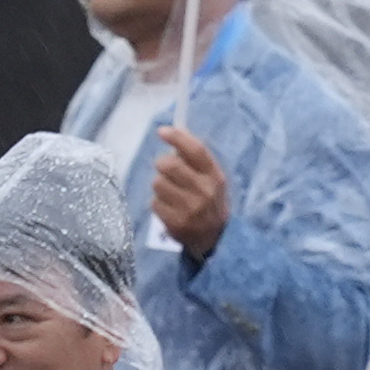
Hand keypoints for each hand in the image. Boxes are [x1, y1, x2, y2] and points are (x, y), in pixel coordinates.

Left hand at [148, 126, 229, 262]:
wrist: (215, 238)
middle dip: (162, 163)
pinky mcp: (176, 223)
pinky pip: (154, 202)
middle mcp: (204, 191)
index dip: (177, 137)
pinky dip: (158, 202)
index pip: (195, 151)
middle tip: (164, 167)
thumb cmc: (210, 201)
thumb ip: (196, 161)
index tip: (162, 131)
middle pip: (170, 165)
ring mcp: (190, 208)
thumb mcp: (212, 179)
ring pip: (158, 183)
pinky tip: (169, 207)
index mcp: (214, 176)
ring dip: (159, 185)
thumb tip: (173, 136)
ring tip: (170, 192)